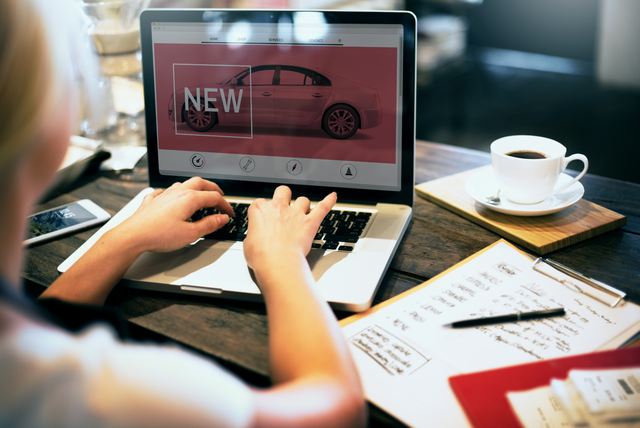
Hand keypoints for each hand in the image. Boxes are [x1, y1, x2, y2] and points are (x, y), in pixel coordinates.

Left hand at [115, 177, 233, 252]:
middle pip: (200, 183)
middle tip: (220, 195)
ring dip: (195, 187)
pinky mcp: (152, 201)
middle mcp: (177, 192)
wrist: (133, 236)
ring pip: (183, 184)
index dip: (225, 205)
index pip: (214, 198)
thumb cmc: (159, 235)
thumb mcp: (191, 234)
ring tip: (199, 194)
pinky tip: (170, 197)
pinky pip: (164, 191)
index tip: (229, 213)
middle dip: (213, 188)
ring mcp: (164, 195)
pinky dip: (172, 192)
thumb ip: (209, 225)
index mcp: (190, 199)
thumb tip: (221, 219)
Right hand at [243, 186, 336, 270]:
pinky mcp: (310, 222)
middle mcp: (278, 207)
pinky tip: (333, 197)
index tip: (264, 218)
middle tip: (284, 204)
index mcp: (260, 210)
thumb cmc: (261, 256)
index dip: (263, 211)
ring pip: (303, 200)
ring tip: (303, 212)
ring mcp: (295, 214)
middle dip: (284, 196)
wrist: (277, 263)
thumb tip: (256, 238)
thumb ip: (253, 235)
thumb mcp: (247, 244)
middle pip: (283, 191)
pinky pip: (323, 207)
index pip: (260, 203)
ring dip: (303, 205)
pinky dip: (329, 201)